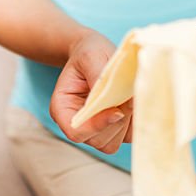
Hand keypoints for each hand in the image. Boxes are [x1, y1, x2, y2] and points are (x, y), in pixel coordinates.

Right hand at [50, 29, 132, 153]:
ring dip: (125, 122)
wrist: (97, 51)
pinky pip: (126, 138)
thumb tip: (114, 101)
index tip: (117, 110)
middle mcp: (77, 124)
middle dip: (116, 121)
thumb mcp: (90, 57)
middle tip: (127, 95)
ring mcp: (95, 129)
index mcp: (62, 108)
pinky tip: (132, 102)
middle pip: (97, 140)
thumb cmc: (89, 51)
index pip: (76, 131)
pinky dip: (133, 123)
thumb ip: (98, 78)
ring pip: (112, 144)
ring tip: (128, 96)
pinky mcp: (113, 129)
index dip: (97, 126)